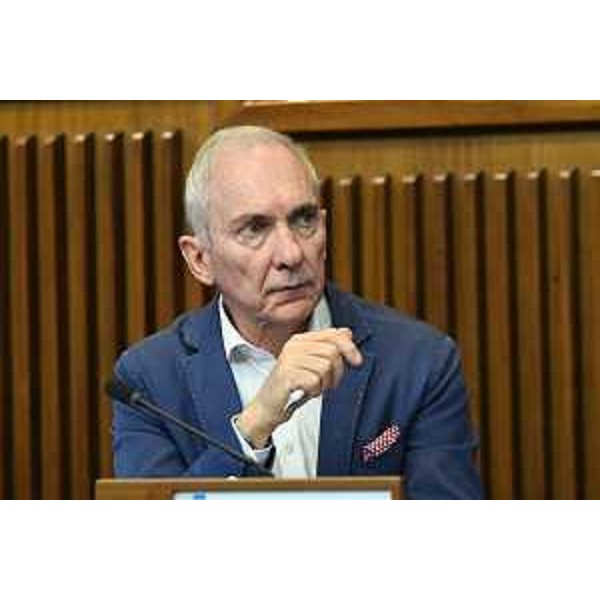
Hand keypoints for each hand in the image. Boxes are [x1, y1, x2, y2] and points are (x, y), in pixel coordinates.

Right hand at [236, 328, 362, 447]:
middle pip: (332, 352)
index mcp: (300, 339)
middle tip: (328, 383)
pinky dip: (315, 391)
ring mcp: (289, 359)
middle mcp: (293, 346)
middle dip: (337, 372)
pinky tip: (305, 392)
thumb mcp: (313, 364)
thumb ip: (328, 347)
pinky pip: (315, 380)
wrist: (269, 406)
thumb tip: (347, 333)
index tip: (357, 361)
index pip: (333, 334)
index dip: (349, 347)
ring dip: (325, 383)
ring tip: (314, 388)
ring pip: (325, 367)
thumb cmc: (293, 386)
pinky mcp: (287, 375)